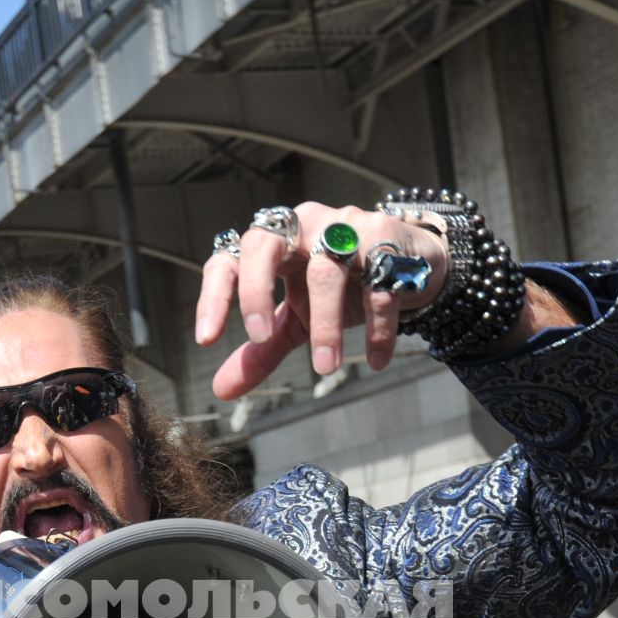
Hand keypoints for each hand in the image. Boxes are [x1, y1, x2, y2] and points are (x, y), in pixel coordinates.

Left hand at [196, 201, 451, 395]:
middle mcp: (303, 226)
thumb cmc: (342, 288)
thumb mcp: (297, 320)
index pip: (230, 259)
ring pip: (324, 270)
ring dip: (324, 324)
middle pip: (265, 244)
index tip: (207, 340)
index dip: (215, 296)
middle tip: (258, 339)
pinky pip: (377, 285)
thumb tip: (220, 391)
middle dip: (255, 292)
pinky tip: (376, 361)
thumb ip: (262, 350)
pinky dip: (376, 327)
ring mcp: (345, 227)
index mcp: (274, 243)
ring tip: (325, 368)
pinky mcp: (388, 240)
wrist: (411, 264)